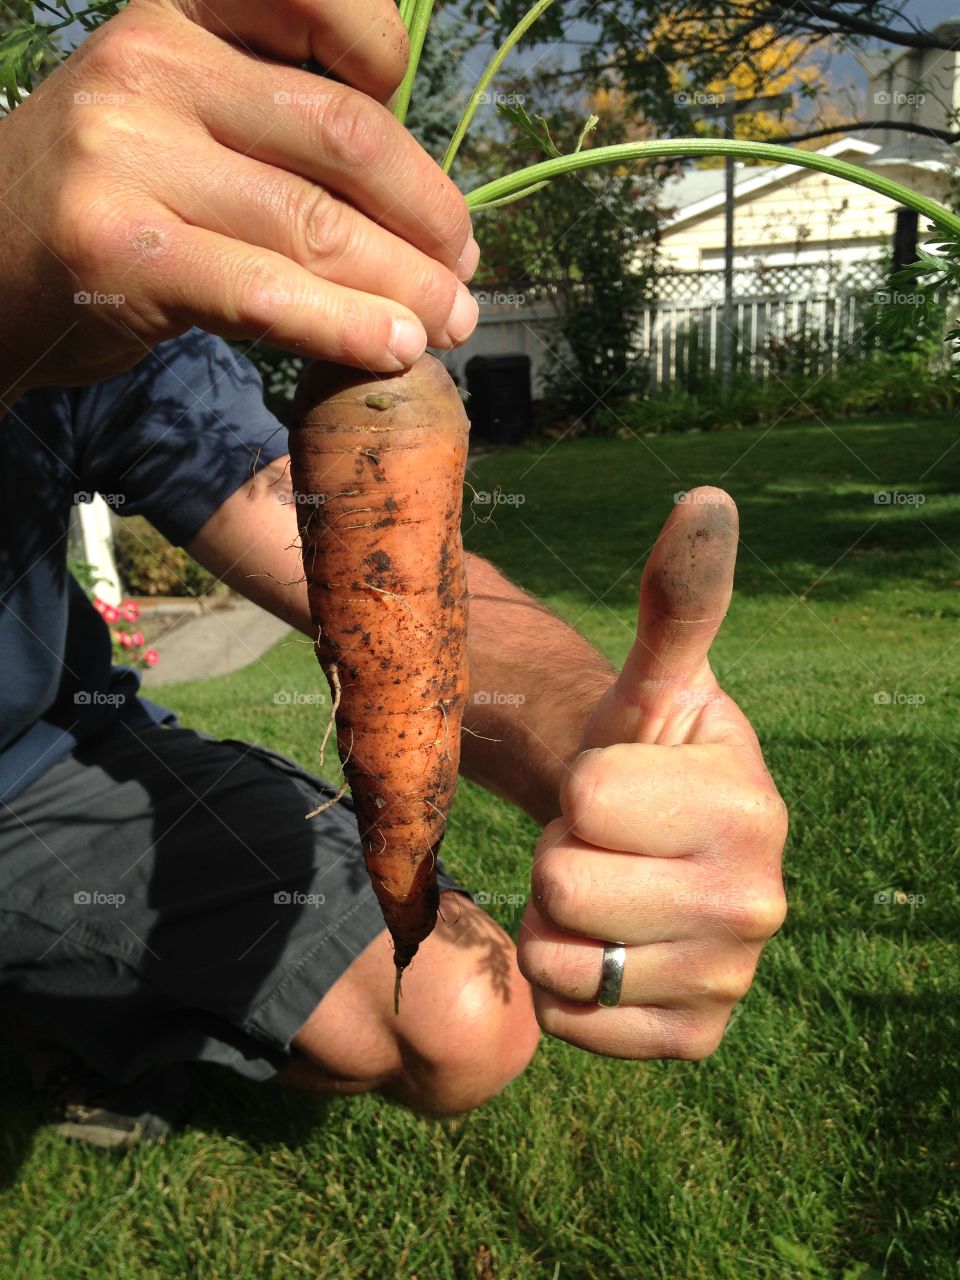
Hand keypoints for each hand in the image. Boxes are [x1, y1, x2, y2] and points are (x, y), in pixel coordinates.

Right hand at [0, 0, 477, 400]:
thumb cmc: (109, 198)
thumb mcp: (179, 119)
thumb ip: (276, 126)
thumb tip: (420, 200)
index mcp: (180, 11)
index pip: (324, 7)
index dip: (394, 78)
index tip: (416, 166)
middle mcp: (152, 64)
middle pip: (344, 137)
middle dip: (428, 217)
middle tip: (464, 274)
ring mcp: (128, 155)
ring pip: (316, 226)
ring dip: (407, 287)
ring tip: (450, 324)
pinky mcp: (122, 251)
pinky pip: (267, 293)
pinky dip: (347, 328)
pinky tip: (396, 350)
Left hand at [518, 487, 787, 1059]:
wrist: (655, 851)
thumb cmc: (645, 757)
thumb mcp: (655, 680)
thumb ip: (676, 601)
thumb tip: (706, 501)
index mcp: (750, 803)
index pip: (585, 796)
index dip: (579, 786)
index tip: (619, 787)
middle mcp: (761, 901)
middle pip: (565, 881)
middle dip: (560, 856)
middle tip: (604, 845)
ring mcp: (731, 979)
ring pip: (560, 958)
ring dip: (555, 923)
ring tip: (603, 892)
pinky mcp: (694, 1041)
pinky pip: (571, 1022)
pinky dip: (564, 989)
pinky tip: (606, 949)